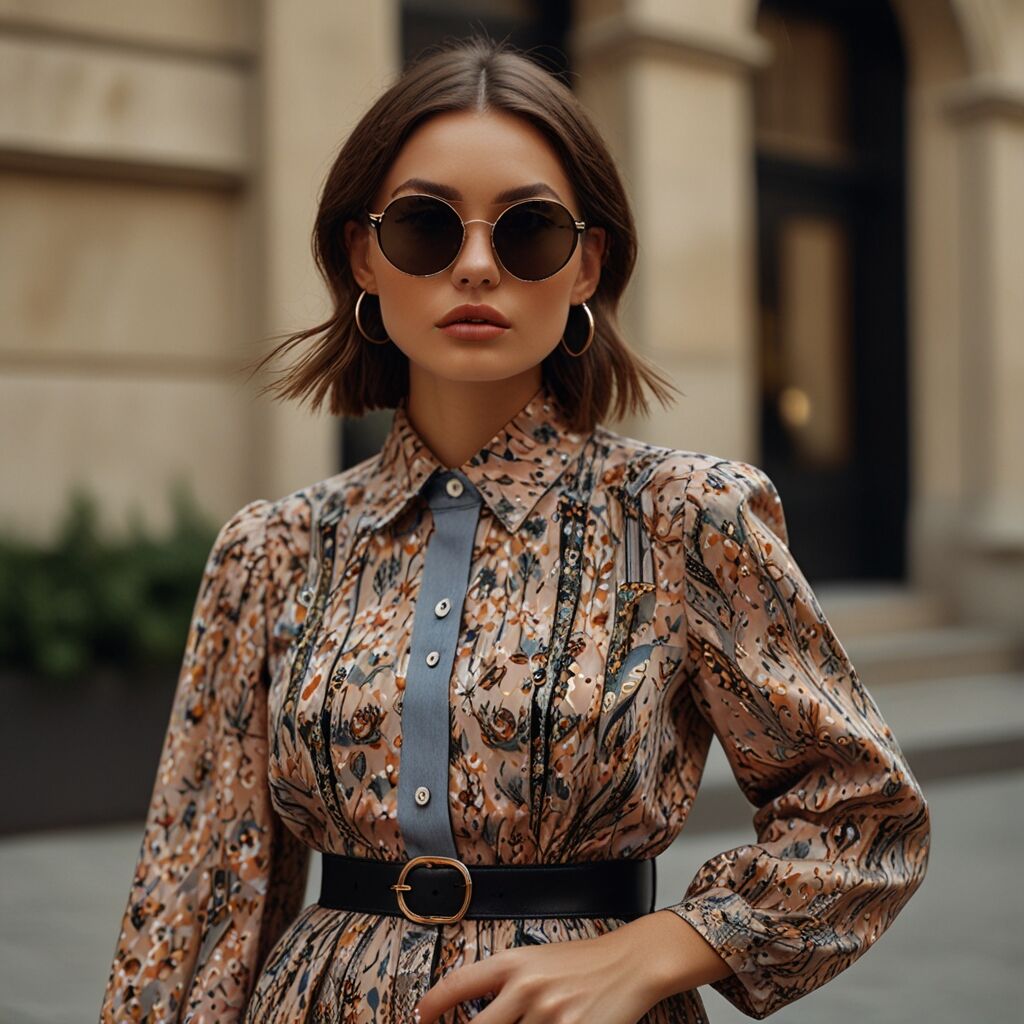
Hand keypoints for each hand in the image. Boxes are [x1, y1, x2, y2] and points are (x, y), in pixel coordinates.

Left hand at [413, 914, 677, 1023]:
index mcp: (513, 963)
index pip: (457, 985)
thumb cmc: (582, 963)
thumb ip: (505, 983)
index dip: (431, 1007)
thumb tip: (474, 1013)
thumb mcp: (537, 960)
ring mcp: (550, 1014)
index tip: (420, 1019)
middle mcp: (527, 987)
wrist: (630, 963)